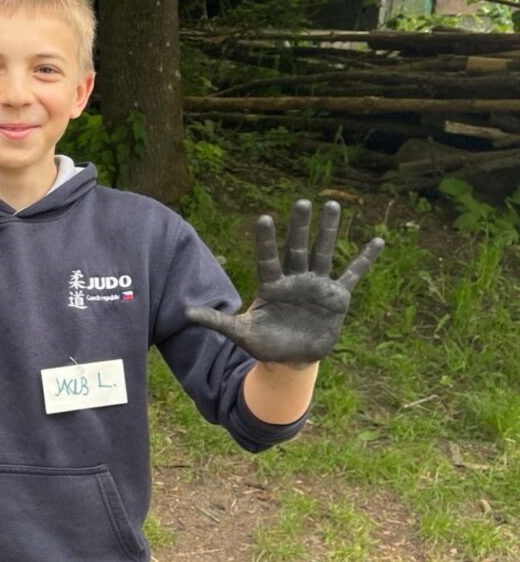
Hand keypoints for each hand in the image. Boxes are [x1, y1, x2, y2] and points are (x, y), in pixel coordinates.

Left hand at [185, 199, 382, 366]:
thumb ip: (218, 321)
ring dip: (329, 231)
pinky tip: (377, 241)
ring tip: (333, 205)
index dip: (266, 240)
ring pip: (324, 253)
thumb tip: (186, 313)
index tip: (265, 218)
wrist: (291, 359)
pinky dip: (365, 259)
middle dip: (300, 227)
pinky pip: (353, 274)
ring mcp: (317, 285)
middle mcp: (295, 279)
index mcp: (271, 286)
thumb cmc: (265, 344)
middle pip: (298, 248)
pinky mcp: (338, 296)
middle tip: (302, 202)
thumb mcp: (241, 333)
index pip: (267, 258)